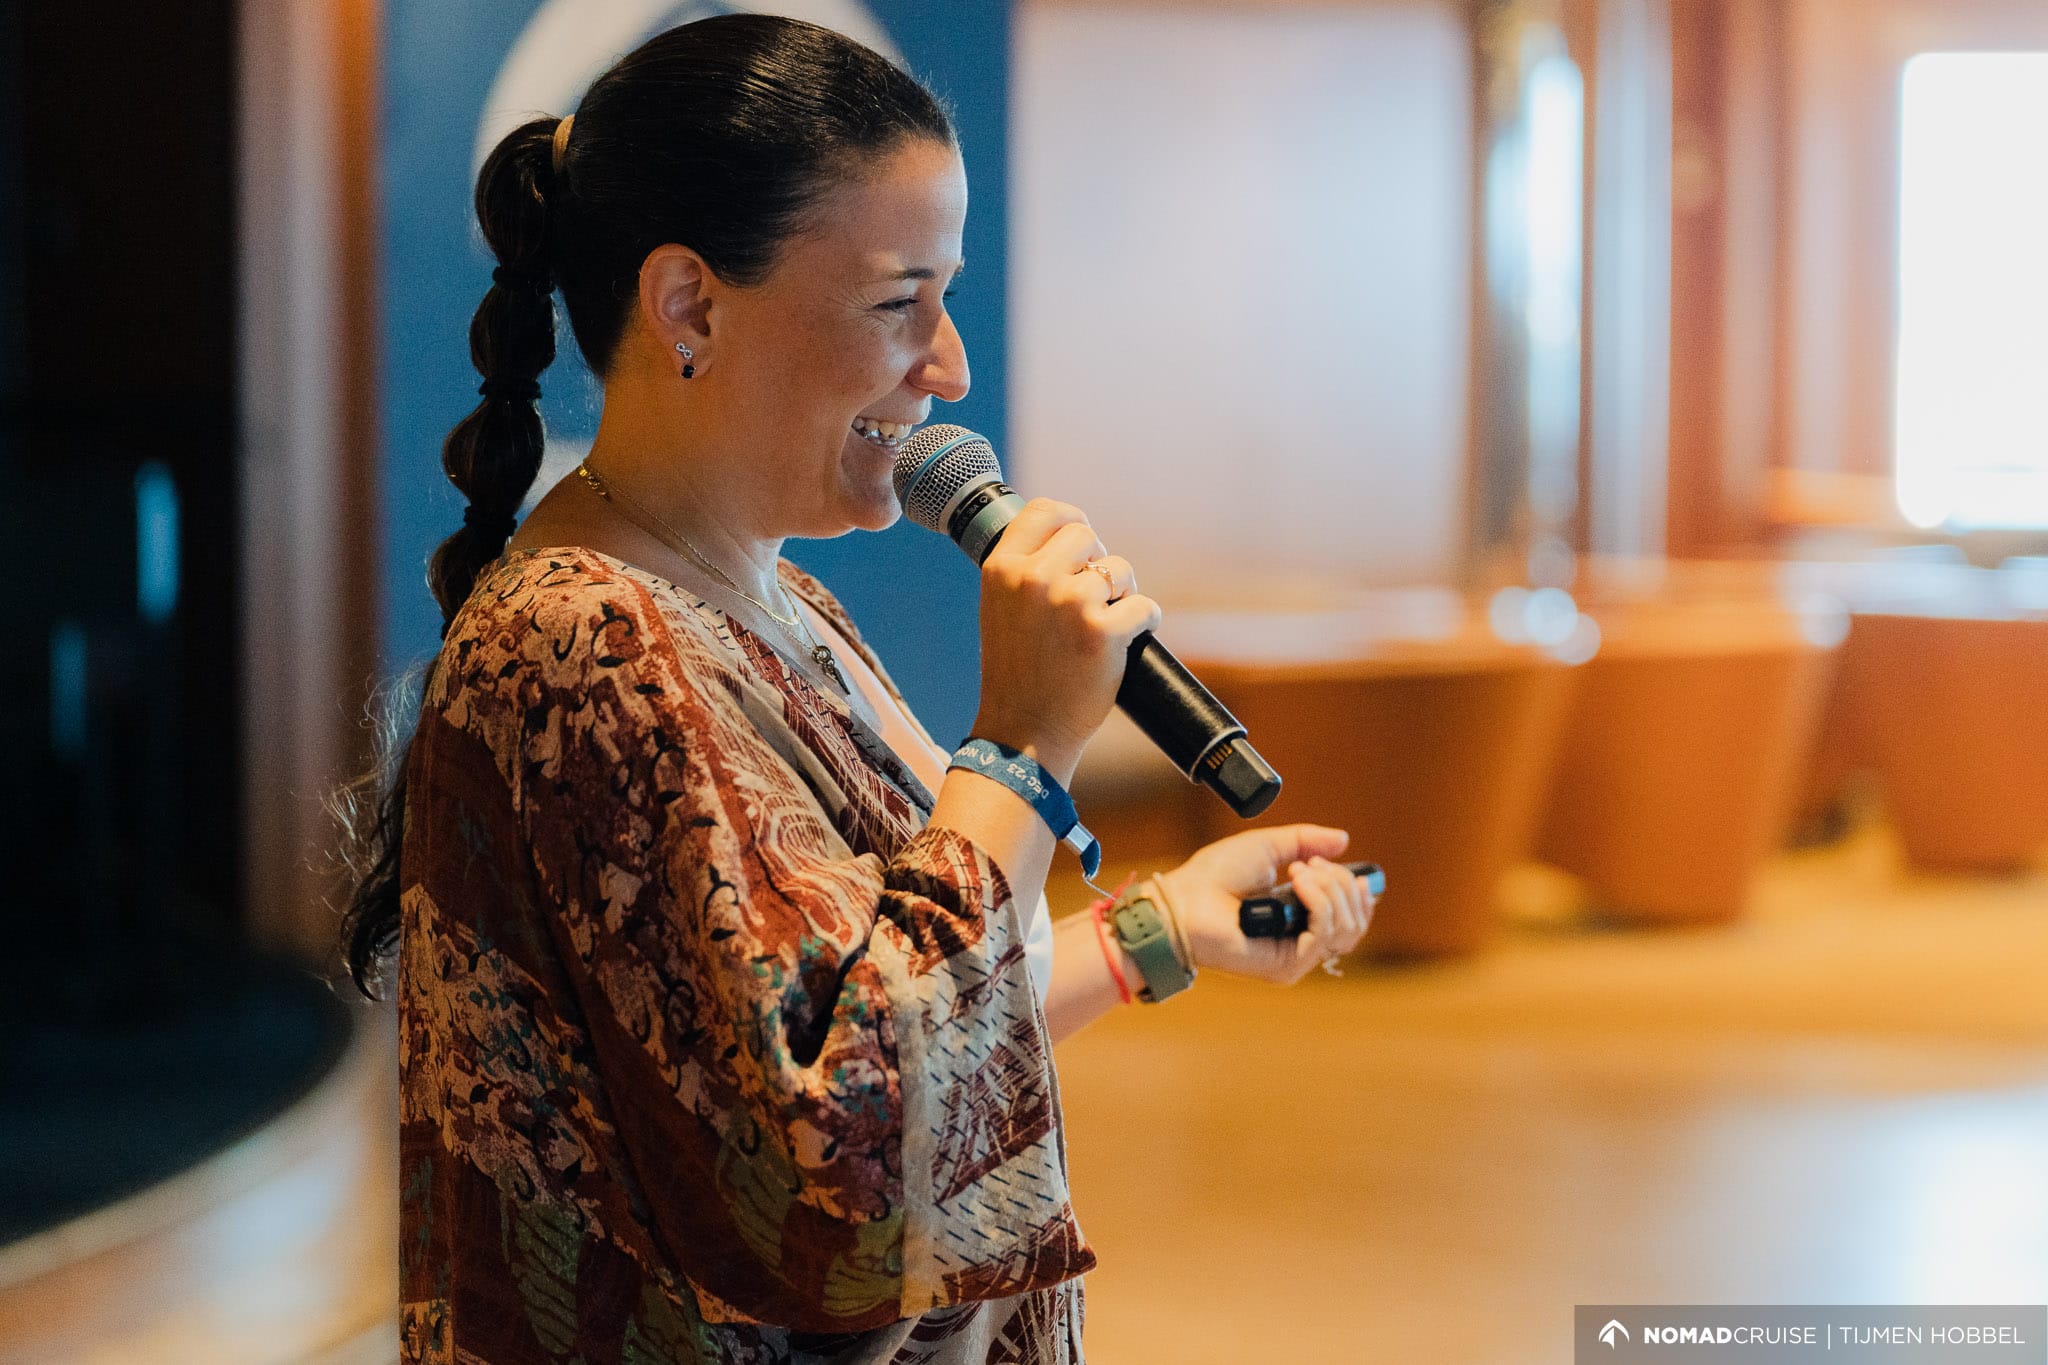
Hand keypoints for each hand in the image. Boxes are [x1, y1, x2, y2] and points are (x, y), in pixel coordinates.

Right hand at [970, 499, 1160, 782]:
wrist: (1023, 733)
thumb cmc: (1015, 673)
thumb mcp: (1000, 608)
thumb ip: (1025, 571)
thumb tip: (1071, 539)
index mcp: (1001, 568)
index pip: (1046, 511)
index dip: (1072, 521)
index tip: (1083, 544)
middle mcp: (1032, 578)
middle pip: (1088, 535)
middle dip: (1099, 563)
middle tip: (1094, 598)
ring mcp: (1068, 602)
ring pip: (1119, 570)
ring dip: (1122, 595)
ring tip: (1102, 626)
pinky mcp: (1102, 631)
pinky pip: (1144, 606)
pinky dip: (1143, 622)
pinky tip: (1126, 641)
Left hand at [1155, 824, 1374, 984]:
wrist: (1185, 900)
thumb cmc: (1214, 876)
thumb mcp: (1267, 846)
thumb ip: (1305, 840)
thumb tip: (1343, 839)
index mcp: (1299, 918)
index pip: (1351, 918)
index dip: (1358, 894)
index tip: (1347, 869)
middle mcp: (1301, 941)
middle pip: (1354, 923)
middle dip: (1342, 884)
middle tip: (1309, 864)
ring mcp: (1296, 957)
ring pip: (1345, 928)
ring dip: (1329, 889)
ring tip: (1298, 871)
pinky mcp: (1288, 966)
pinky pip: (1323, 934)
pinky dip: (1318, 901)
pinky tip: (1297, 882)